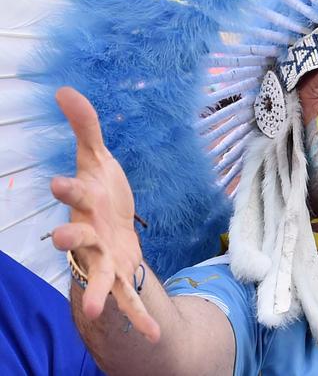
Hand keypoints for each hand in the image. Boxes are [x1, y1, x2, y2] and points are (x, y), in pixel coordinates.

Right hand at [49, 87, 160, 341]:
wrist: (112, 226)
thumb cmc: (101, 192)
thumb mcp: (97, 157)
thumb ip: (84, 127)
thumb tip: (64, 89)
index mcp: (86, 201)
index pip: (75, 191)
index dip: (68, 187)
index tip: (57, 181)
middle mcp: (90, 233)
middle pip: (76, 238)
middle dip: (68, 238)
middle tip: (59, 238)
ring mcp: (104, 259)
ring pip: (98, 276)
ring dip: (95, 291)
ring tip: (90, 310)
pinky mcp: (123, 276)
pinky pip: (131, 300)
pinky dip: (140, 318)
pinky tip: (153, 335)